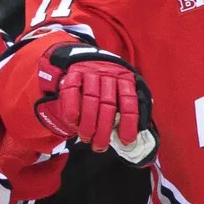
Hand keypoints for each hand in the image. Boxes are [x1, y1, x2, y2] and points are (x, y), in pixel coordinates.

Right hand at [33, 42, 155, 163]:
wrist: (87, 57)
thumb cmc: (108, 82)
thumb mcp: (123, 88)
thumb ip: (129, 107)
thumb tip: (131, 135)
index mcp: (125, 79)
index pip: (129, 102)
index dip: (128, 124)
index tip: (125, 142)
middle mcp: (109, 74)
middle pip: (108, 105)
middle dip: (104, 130)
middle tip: (99, 147)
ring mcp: (90, 72)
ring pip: (90, 100)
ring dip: (88, 124)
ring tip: (86, 138)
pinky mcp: (74, 72)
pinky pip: (72, 91)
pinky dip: (72, 108)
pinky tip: (73, 122)